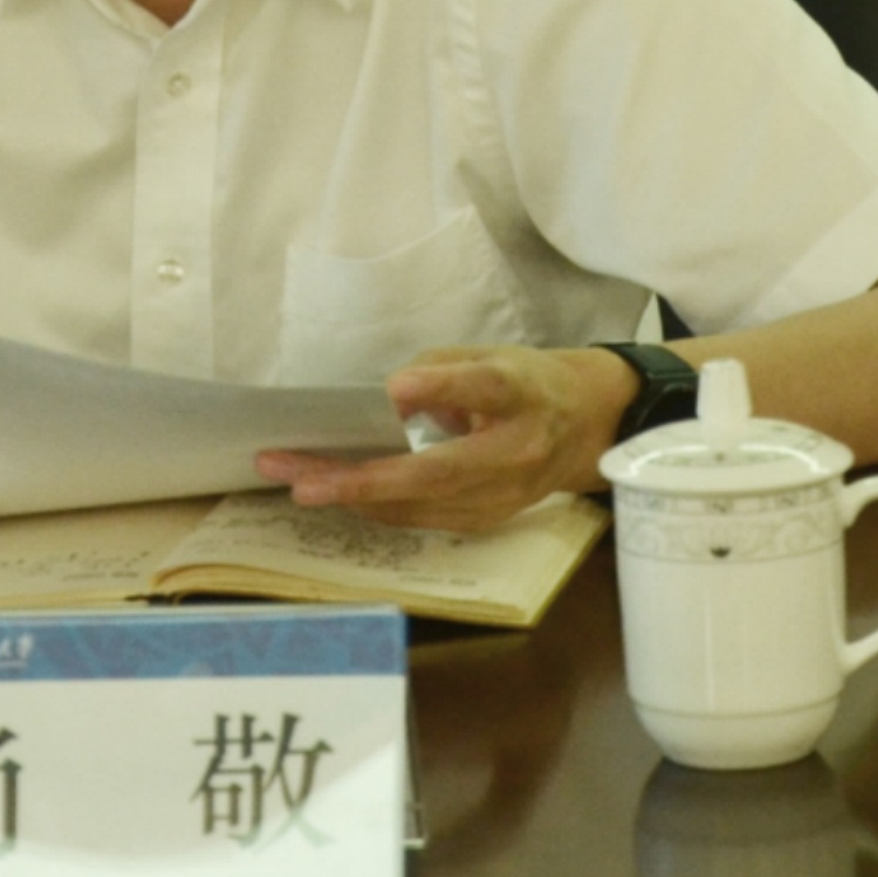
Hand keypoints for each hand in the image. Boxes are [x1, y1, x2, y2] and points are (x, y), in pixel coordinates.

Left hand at [253, 347, 628, 532]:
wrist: (582, 429)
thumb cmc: (522, 383)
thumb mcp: (488, 357)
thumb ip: (435, 373)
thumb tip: (376, 405)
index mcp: (522, 392)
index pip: (484, 389)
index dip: (440, 389)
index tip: (395, 391)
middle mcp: (517, 449)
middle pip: (438, 471)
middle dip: (363, 478)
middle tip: (300, 477)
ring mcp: (506, 494)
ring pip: (421, 505)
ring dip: (353, 496)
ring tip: (295, 479)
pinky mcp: (489, 520)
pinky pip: (422, 517)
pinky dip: (376, 506)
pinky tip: (336, 492)